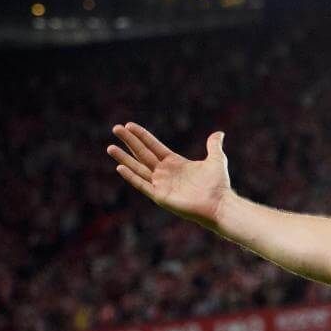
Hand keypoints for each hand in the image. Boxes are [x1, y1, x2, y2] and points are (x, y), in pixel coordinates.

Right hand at [108, 123, 231, 228]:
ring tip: (110, 147)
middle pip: (142, 153)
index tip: (128, 125)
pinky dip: (131, 177)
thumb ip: (213, 146)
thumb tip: (219, 133)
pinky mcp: (160, 196)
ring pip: (138, 168)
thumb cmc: (218, 185)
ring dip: (124, 158)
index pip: (153, 146)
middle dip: (129, 141)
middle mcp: (165, 172)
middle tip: (115, 128)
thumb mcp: (216, 160)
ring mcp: (161, 184)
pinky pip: (142, 185)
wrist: (219, 204)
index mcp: (174, 162)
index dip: (141, 136)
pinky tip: (120, 168)